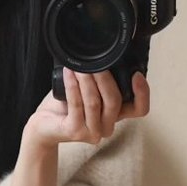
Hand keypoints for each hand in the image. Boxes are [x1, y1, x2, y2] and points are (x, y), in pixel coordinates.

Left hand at [27, 68, 150, 148]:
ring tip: (80, 65)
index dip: (142, 93)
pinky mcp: (75, 131)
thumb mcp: (90, 90)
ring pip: (95, 102)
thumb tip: (109, 53)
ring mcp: (91, 132)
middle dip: (106, 78)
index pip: (139, 109)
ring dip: (87, 79)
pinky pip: (77, 104)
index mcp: (115, 115)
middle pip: (115, 101)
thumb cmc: (66, 105)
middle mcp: (107, 126)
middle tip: (96, 61)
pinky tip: (69, 72)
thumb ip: (103, 80)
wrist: (44, 125)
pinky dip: (73, 85)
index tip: (136, 74)